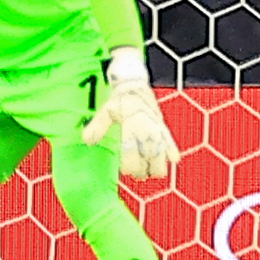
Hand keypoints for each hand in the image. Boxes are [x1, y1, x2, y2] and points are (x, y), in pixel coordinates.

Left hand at [91, 58, 178, 180]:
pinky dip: (169, 158)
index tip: (123, 168)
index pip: (132, 159)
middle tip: (133, 170)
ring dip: (154, 170)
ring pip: (161, 163)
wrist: (136, 87)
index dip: (128, 168)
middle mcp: (148, 132)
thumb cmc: (120, 101)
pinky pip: (173, 152)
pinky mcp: (166, 132)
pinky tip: (164, 160)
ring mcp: (159, 133)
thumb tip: (86, 141)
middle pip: (147, 166)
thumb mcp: (106, 110)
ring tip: (147, 168)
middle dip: (140, 172)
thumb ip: (97, 126)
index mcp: (133, 128)